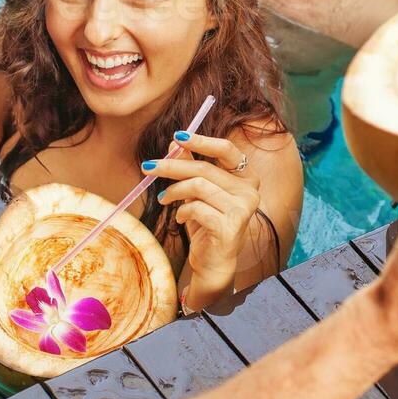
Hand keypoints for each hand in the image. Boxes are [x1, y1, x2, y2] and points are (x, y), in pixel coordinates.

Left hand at [147, 132, 260, 287]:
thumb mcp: (197, 192)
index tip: (177, 136)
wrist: (213, 263)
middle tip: (148, 167)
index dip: (202, 141)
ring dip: (174, 191)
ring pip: (199, 187)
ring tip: (163, 199)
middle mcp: (249, 191)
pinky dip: (182, 211)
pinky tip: (180, 218)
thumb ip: (190, 166)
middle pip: (205, 169)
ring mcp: (243, 209)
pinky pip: (197, 208)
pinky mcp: (231, 226)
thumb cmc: (207, 224)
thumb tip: (175, 142)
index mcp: (246, 177)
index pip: (226, 150)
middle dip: (172, 167)